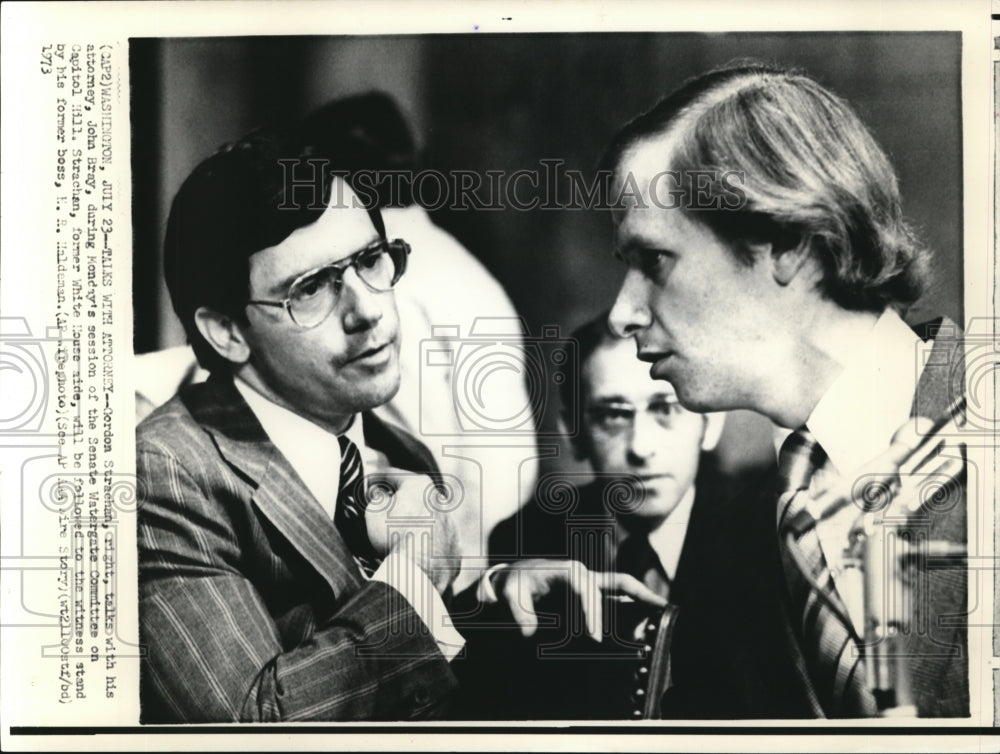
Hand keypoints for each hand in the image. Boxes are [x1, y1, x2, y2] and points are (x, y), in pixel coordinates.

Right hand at [364, 471, 459, 594]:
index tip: (369, 485)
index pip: (395, 476)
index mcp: (420, 485)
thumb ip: (376, 498)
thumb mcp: (375, 511)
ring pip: (429, 519)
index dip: (378, 480)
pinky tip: (413, 551)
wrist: (420, 568)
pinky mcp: (454, 546)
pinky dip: (426, 544)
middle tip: (384, 511)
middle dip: (400, 502)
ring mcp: (450, 524)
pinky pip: (437, 541)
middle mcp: (440, 501)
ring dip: (415, 523)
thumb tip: (379, 496)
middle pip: (415, 497)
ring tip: (398, 535)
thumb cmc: (394, 535)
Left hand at [489, 559, 666, 641]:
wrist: (516, 578)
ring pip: (623, 587)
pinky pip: (618, 596)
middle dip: (634, 599)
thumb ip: (518, 611)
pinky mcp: (593, 593)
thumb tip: (528, 633)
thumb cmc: (515, 583)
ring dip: (642, 599)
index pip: (585, 589)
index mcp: (567, 571)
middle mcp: (584, 574)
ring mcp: (592, 582)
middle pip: (616, 584)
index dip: (591, 612)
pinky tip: (646, 619)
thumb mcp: (509, 593)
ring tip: (663, 612)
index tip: (593, 638)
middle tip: (648, 623)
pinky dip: (634, 605)